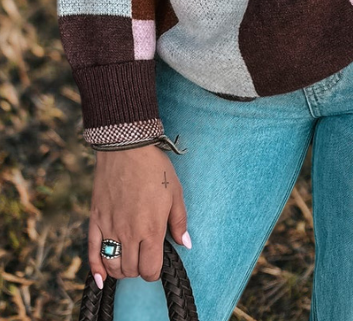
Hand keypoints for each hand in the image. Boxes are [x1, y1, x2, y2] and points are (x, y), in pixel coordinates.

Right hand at [88, 144, 190, 287]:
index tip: (156, 263)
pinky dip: (96, 269)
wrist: (126, 148)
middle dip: (139, 269)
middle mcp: (129, 233)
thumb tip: (186, 243)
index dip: (154, 271)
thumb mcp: (175, 193)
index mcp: (151, 229)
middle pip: (131, 270)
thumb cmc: (154, 168)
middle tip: (143, 257)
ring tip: (128, 262)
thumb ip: (179, 222)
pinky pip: (92, 252)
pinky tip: (101, 278)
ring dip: (121, 270)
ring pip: (112, 265)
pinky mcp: (95, 220)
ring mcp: (110, 228)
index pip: (150, 269)